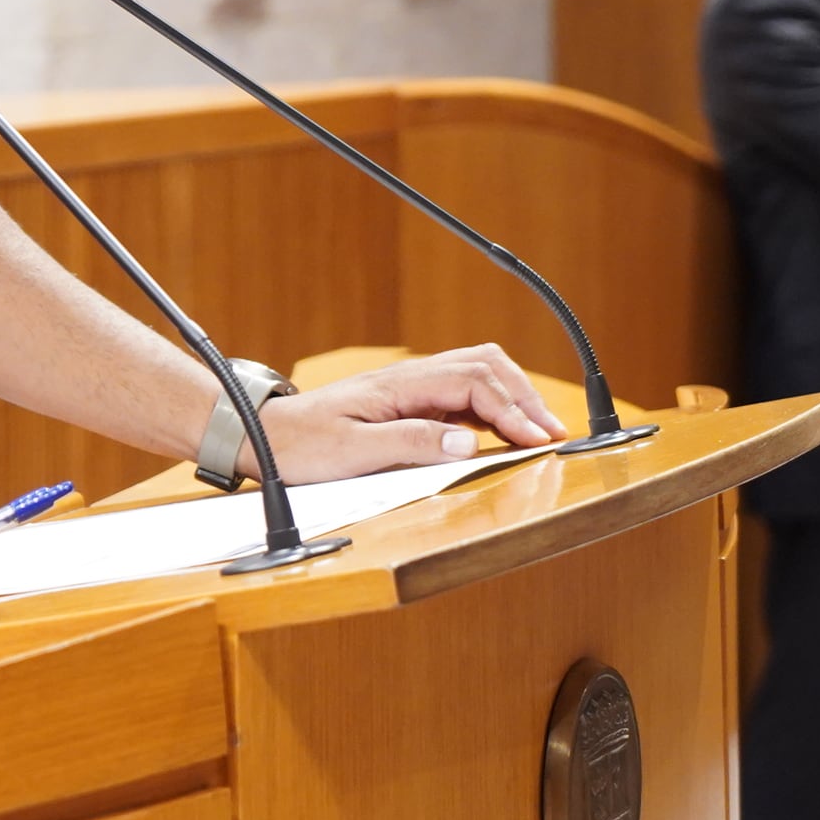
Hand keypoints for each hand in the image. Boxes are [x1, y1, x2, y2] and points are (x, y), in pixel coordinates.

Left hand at [253, 343, 567, 482]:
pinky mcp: (407, 403)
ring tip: (539, 430)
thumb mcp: (353, 452)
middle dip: (525, 396)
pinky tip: (502, 430)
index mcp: (400, 385)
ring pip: (477, 373)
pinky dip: (492, 405)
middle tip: (554, 433)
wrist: (265, 436)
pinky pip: (462, 392)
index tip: (537, 441)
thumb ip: (410, 444)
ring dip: (512, 396)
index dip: (512, 411)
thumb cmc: (302, 445)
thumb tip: (467, 444)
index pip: (474, 383)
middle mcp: (409, 379)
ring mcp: (410, 388)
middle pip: (485, 367)